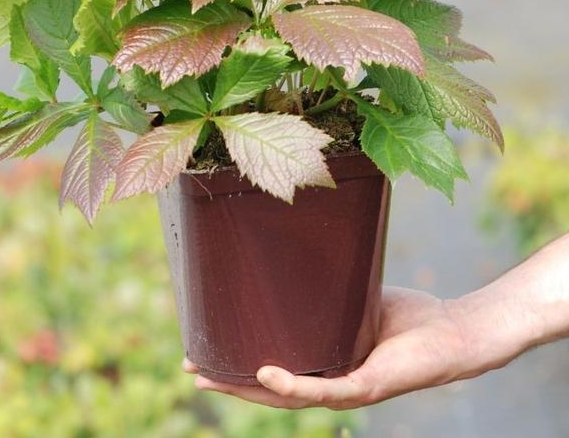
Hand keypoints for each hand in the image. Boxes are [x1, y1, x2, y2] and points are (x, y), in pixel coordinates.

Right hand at [183, 285, 528, 409]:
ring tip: (210, 375)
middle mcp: (329, 381)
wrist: (453, 333)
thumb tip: (294, 245)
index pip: (272, 369)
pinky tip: (265, 373)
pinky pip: (324, 389)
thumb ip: (328, 285)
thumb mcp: (356, 294)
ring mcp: (346, 387)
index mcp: (323, 362)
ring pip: (286, 398)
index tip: (201, 349)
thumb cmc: (408, 317)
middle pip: (267, 389)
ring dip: (245, 388)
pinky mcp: (367, 386)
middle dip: (226, 380)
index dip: (235, 364)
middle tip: (190, 364)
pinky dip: (292, 384)